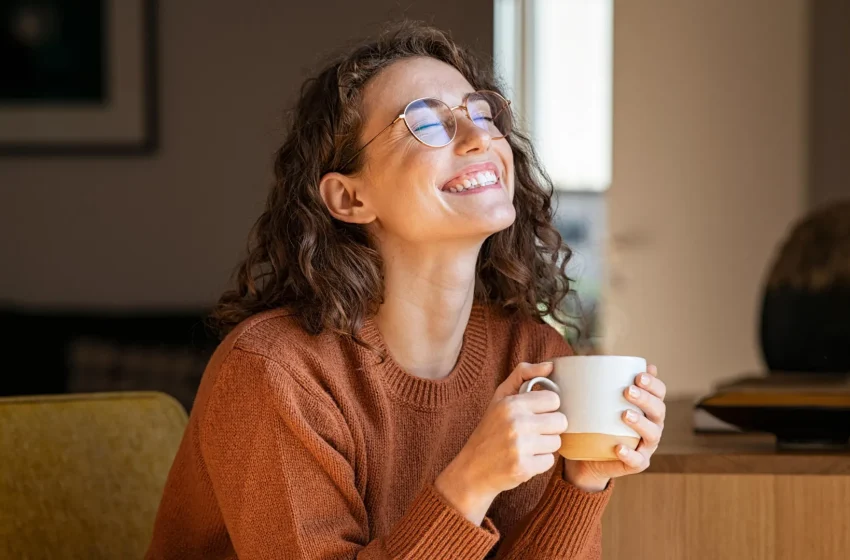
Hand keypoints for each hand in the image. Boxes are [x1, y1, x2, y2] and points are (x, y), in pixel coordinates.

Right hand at [435, 362, 567, 524]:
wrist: (472, 470)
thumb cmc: (489, 430)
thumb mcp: (500, 397)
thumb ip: (523, 375)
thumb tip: (550, 365)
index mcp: (511, 404)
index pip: (554, 400)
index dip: (547, 408)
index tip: (535, 413)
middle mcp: (516, 423)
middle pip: (560, 421)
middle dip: (550, 427)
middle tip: (533, 432)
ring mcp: (520, 447)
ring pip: (557, 442)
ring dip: (545, 445)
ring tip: (526, 446)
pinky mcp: (524, 468)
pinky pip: (550, 461)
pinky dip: (539, 462)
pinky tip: (524, 459)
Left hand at [563, 364, 666, 491]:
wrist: (586, 457)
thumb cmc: (594, 422)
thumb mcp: (595, 401)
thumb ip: (598, 382)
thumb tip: (594, 357)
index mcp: (647, 407)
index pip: (659, 392)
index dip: (653, 383)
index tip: (638, 375)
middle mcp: (652, 425)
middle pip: (658, 410)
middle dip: (646, 399)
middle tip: (627, 391)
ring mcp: (646, 446)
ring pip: (653, 434)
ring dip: (641, 423)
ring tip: (625, 415)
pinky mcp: (636, 463)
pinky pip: (637, 460)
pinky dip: (630, 454)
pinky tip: (618, 447)